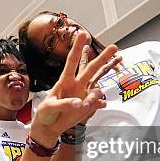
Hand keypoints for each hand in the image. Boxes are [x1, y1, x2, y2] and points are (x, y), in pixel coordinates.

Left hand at [30, 32, 119, 146]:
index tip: (83, 34)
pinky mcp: (88, 106)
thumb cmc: (45, 113)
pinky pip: (98, 103)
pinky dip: (99, 105)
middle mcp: (77, 85)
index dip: (77, 47)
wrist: (49, 126)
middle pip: (92, 68)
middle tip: (114, 46)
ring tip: (84, 106)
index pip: (72, 61)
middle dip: (103, 57)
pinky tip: (100, 106)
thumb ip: (64, 104)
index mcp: (64, 81)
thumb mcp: (49, 107)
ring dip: (94, 97)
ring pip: (97, 90)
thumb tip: (80, 102)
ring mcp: (84, 95)